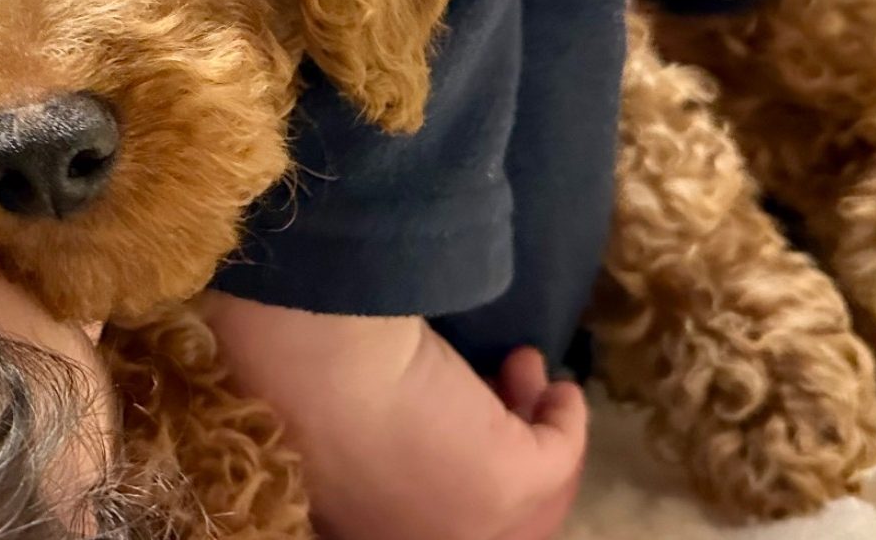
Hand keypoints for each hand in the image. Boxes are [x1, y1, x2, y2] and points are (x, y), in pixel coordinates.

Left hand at [199, 292, 586, 539]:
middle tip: (509, 388)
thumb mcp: (340, 420)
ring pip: (526, 496)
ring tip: (528, 372)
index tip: (470, 418)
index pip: (433, 523)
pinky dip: (566, 421)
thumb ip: (376, 439)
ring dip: (537, 430)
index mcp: (361, 532)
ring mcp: (461, 530)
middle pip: (489, 516)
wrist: (311, 352)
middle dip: (509, 447)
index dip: (460, 472)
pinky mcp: (505, 486)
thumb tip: (416, 419)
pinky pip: (557, 458)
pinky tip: (557, 386)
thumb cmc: (309, 369)